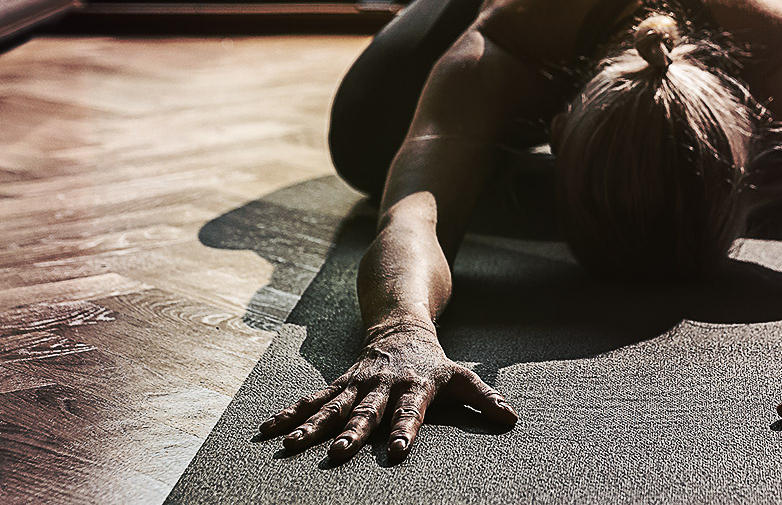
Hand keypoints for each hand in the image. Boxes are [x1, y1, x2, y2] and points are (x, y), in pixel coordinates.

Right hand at [257, 325, 516, 462]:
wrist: (401, 327)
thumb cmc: (435, 363)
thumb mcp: (462, 377)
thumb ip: (485, 398)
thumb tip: (512, 418)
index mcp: (414, 386)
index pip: (411, 410)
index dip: (406, 428)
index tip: (400, 450)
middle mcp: (383, 385)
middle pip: (367, 411)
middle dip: (353, 432)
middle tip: (338, 453)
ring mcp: (358, 384)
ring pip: (333, 406)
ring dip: (312, 426)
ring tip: (292, 446)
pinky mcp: (340, 385)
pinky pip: (312, 401)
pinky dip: (290, 414)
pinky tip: (268, 431)